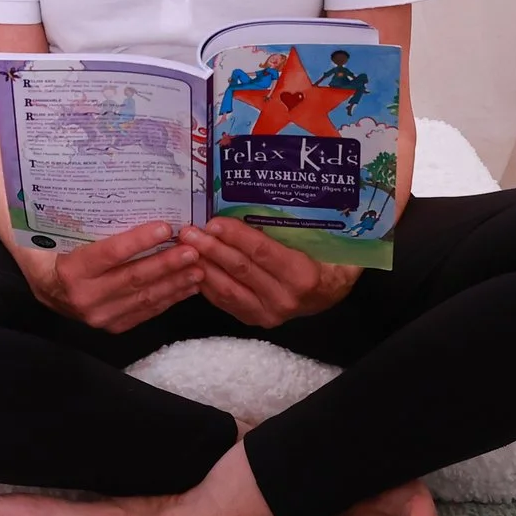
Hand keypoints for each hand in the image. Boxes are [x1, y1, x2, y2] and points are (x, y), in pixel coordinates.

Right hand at [23, 221, 203, 332]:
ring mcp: (100, 316)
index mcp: (70, 270)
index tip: (166, 227)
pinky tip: (188, 286)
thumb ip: (79, 220)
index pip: (110, 254)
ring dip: (175, 283)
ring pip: (144, 298)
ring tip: (199, 267)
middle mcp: (85, 297)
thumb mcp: (60, 234)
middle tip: (193, 249)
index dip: (139, 241)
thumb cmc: (53, 251)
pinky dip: (169, 298)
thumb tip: (108, 191)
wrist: (43, 287)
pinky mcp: (113, 326)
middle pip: (133, 278)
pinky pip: (146, 312)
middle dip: (167, 263)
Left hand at [181, 218, 359, 327]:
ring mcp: (268, 313)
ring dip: (204, 266)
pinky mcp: (254, 320)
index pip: (262, 253)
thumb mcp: (324, 240)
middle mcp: (284, 298)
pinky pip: (225, 301)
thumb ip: (303, 225)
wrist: (331, 295)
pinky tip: (193, 266)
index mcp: (302, 275)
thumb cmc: (328, 259)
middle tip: (188, 231)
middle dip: (211, 248)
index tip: (214, 222)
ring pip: (228, 288)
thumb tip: (280, 196)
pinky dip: (207, 283)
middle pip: (240, 269)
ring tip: (185, 247)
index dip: (236, 237)